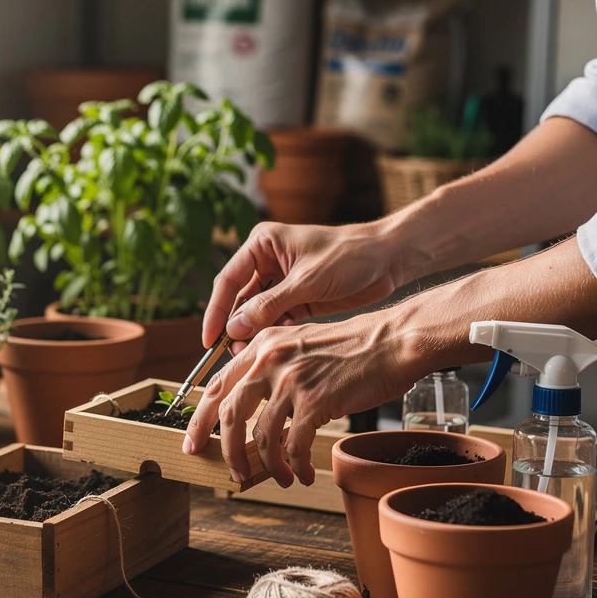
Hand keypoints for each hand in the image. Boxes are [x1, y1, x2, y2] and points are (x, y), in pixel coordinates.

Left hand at [183, 310, 413, 486]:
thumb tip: (250, 406)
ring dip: (265, 466)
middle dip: (221, 448)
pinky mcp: (315, 401)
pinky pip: (293, 445)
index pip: (216, 385)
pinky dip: (294, 466)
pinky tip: (301, 473)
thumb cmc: (351, 348)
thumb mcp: (298, 344)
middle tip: (227, 472)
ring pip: (260, 436)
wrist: (392, 341)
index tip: (192, 441)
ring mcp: (290, 380)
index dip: (199, 419)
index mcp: (261, 346)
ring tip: (278, 478)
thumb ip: (271, 367)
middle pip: (227, 413)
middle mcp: (269, 360)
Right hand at [203, 220, 406, 347]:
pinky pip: (275, 318)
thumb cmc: (350, 256)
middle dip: (235, 326)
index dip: (216, 311)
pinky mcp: (297, 298)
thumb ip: (269, 305)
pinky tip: (275, 343)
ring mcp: (281, 281)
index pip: (228, 281)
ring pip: (256, 312)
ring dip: (253, 332)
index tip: (209, 338)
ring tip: (252, 353)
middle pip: (239, 299)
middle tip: (234, 353)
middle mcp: (266, 261)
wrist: (389, 259)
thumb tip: (234, 328)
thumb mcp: (307, 282)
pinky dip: (273, 331)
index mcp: (262, 244)